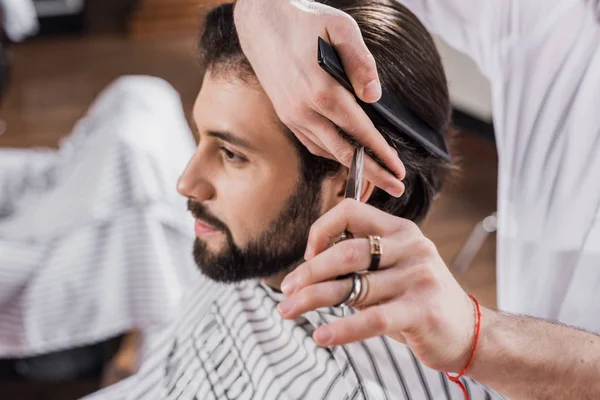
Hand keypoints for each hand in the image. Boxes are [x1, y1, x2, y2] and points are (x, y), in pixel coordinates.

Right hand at [234, 0, 405, 196]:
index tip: (399, 172)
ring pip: (327, 151)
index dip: (381, 154)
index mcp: (322, 90)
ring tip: (375, 176)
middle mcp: (305, 110)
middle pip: (344, 151)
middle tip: (396, 189)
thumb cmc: (304, 20)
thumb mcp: (340, 26)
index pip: (360, 131)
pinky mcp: (285, 116)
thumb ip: (360, 61)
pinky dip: (331, 153)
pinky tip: (346, 155)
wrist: (260, 21)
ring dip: (352, 167)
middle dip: (372, 173)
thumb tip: (374, 95)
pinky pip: (312, 143)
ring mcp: (292, 116)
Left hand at [277, 200, 476, 371]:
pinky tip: (321, 335)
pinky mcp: (422, 310)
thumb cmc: (418, 299)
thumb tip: (307, 269)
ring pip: (353, 287)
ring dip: (312, 300)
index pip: (352, 210)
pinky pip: (372, 318)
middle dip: (309, 272)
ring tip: (288, 311)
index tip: (307, 254)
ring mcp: (419, 277)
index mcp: (401, 230)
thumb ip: (360, 262)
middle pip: (347, 252)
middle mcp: (412, 247)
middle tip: (286, 289)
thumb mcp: (393, 269)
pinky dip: (342, 329)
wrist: (467, 331)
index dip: (322, 229)